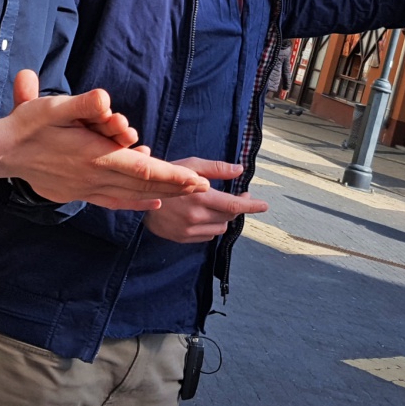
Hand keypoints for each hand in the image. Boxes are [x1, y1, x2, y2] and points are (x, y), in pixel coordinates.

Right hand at [0, 70, 209, 210]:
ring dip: (161, 194)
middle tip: (204, 187)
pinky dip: (135, 203)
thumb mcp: (53, 107)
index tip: (196, 179)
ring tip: (186, 194)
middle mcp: (95, 176)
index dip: (171, 175)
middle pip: (143, 185)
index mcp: (95, 156)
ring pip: (131, 194)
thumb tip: (104, 100)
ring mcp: (86, 188)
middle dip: (176, 186)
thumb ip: (82, 105)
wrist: (0, 153)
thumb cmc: (28, 125)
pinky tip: (149, 204)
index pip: (142, 169)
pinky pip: (114, 201)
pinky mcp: (78, 193)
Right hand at [142, 157, 265, 242]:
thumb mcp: (190, 166)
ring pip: (220, 228)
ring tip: (215, 206)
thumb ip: (216, 169)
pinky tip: (202, 215)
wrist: (139, 200)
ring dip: (223, 218)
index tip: (264, 205)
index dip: (251, 206)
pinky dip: (211, 226)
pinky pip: (208, 236)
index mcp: (200, 196)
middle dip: (237, 207)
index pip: (233, 206)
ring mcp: (190, 230)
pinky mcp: (184, 239)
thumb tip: (240, 170)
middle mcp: (197, 216)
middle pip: (229, 217)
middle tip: (238, 197)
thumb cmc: (167, 178)